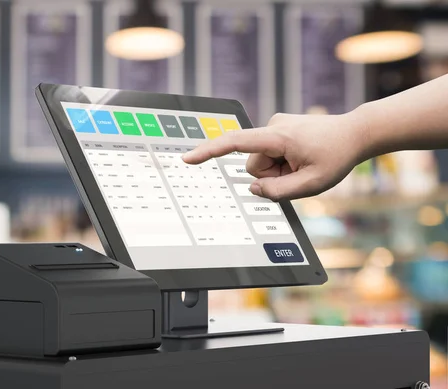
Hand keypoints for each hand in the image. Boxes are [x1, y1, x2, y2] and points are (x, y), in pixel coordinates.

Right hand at [182, 112, 368, 200]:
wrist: (356, 133)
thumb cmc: (337, 156)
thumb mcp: (312, 184)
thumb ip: (278, 192)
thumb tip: (253, 189)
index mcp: (278, 137)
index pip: (235, 143)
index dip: (209, 152)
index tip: (188, 158)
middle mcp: (273, 126)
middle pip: (254, 164)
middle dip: (271, 175)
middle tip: (299, 172)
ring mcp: (276, 125)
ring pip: (262, 161)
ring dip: (278, 169)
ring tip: (303, 163)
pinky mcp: (279, 128)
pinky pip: (270, 153)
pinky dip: (282, 161)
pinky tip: (302, 157)